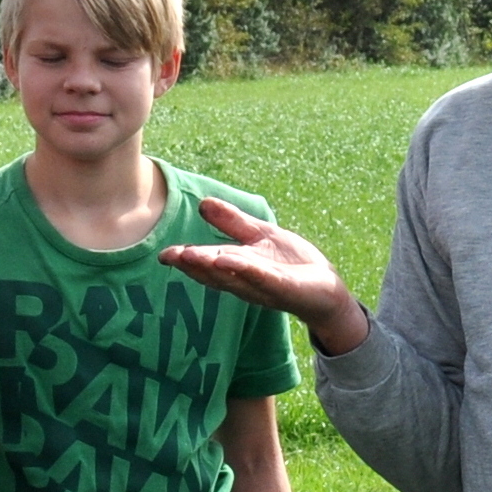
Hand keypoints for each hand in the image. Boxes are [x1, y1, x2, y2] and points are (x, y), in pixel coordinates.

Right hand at [156, 197, 369, 354]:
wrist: (327, 288)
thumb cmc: (293, 264)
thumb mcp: (261, 236)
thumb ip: (233, 222)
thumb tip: (203, 203)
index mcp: (238, 267)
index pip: (208, 263)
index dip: (186, 260)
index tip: (164, 254)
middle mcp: (246, 280)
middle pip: (215, 273)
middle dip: (193, 265)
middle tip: (170, 256)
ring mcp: (266, 287)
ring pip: (235, 277)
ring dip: (212, 268)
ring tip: (191, 256)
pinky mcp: (286, 288)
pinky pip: (265, 279)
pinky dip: (247, 270)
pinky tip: (231, 259)